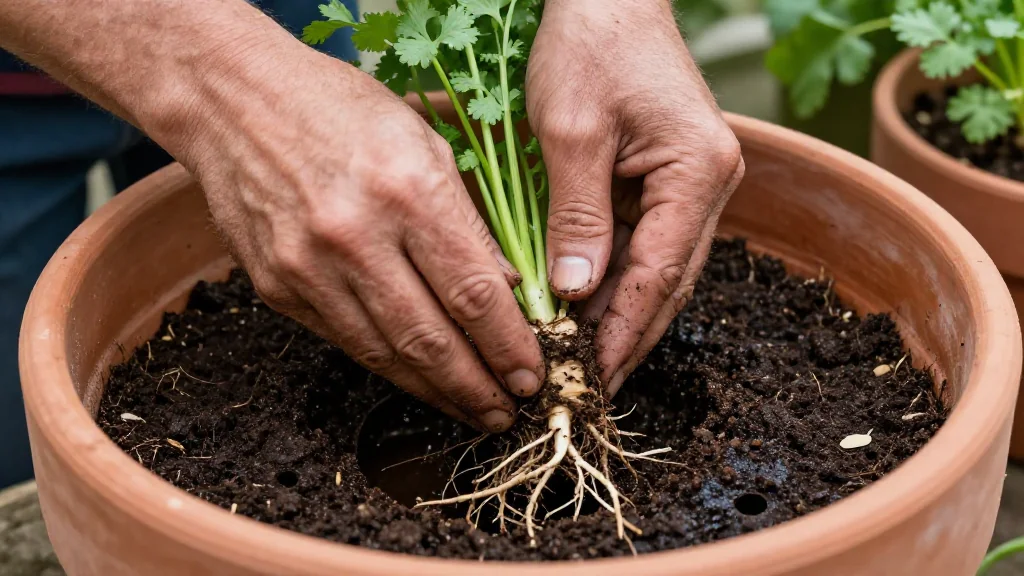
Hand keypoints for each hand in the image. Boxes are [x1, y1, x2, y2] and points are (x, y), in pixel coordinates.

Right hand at [174, 45, 544, 430]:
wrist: (233, 100)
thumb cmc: (341, 109)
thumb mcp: (424, 142)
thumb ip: (468, 221)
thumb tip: (509, 289)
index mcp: (407, 190)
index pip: (473, 292)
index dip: (509, 346)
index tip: (531, 376)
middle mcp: (355, 235)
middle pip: (429, 338)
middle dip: (476, 388)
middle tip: (507, 415)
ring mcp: (307, 267)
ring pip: (383, 354)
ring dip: (433, 392)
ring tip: (469, 410)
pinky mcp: (274, 286)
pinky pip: (343, 340)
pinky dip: (385, 366)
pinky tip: (416, 378)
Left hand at [527, 0, 744, 395]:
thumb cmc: (590, 47)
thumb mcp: (571, 133)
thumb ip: (576, 217)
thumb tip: (576, 294)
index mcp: (698, 172)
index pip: (661, 273)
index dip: (624, 332)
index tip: (594, 377)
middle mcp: (710, 184)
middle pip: (669, 280)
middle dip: (628, 335)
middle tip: (588, 384)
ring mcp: (693, 183)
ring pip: (658, 267)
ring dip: (621, 312)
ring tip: (582, 358)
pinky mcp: (669, 178)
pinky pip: (644, 241)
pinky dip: (616, 277)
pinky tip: (585, 306)